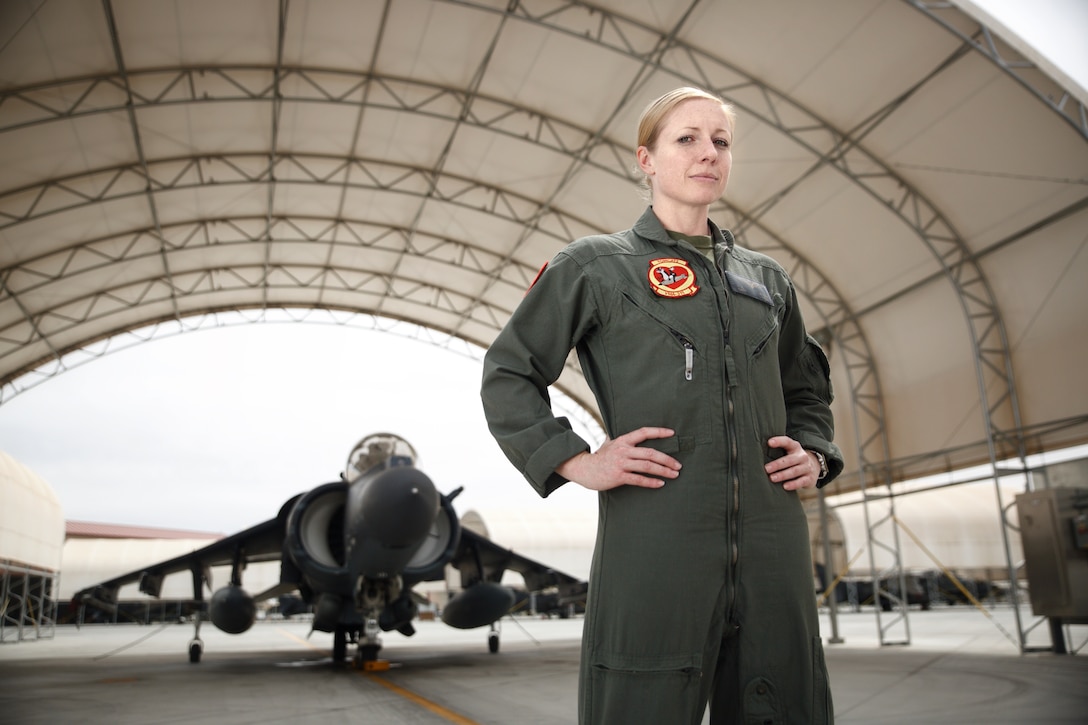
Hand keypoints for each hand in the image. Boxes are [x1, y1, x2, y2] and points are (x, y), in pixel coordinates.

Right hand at [557, 427, 680, 490]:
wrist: (583, 469)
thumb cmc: (598, 457)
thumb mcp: (607, 443)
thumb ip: (614, 437)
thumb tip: (613, 430)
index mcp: (623, 440)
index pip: (643, 432)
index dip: (658, 432)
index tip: (672, 433)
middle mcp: (623, 450)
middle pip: (651, 453)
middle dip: (667, 459)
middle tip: (678, 465)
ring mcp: (621, 463)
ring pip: (647, 466)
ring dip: (663, 471)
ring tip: (674, 474)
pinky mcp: (618, 476)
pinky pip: (639, 479)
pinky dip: (651, 482)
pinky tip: (660, 484)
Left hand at [765, 436, 819, 490]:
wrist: (812, 467)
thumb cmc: (792, 459)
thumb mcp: (788, 452)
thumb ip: (776, 451)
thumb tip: (756, 453)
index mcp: (795, 447)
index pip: (787, 442)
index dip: (779, 441)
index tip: (769, 442)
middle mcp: (802, 456)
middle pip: (789, 460)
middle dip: (777, 464)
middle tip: (766, 468)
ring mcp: (807, 467)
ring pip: (794, 471)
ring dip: (783, 475)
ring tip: (772, 478)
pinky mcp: (810, 478)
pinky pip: (801, 481)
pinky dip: (793, 484)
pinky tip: (785, 486)